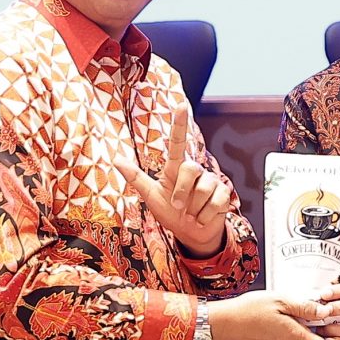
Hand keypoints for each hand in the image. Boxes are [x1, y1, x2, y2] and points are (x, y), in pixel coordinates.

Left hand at [116, 100, 231, 257]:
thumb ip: (136, 177)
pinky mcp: (223, 194)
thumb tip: (115, 158)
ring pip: (203, 189)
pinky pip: (215, 202)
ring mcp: (211, 182)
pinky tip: (202, 218)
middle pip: (190, 169)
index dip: (179, 123)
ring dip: (194, 209)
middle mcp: (195, 171)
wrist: (192, 235)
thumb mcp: (151, 196)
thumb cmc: (171, 213)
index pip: (178, 142)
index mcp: (176, 169)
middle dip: (181, 192)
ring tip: (191, 214)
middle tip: (178, 208)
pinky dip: (205, 216)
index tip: (180, 105)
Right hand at [206, 292, 339, 339]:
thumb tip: (326, 311)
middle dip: (330, 339)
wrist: (224, 322)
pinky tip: (297, 319)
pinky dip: (302, 334)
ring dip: (315, 335)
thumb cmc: (249, 310)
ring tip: (317, 316)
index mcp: (293, 337)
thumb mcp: (281, 300)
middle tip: (335, 323)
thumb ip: (305, 306)